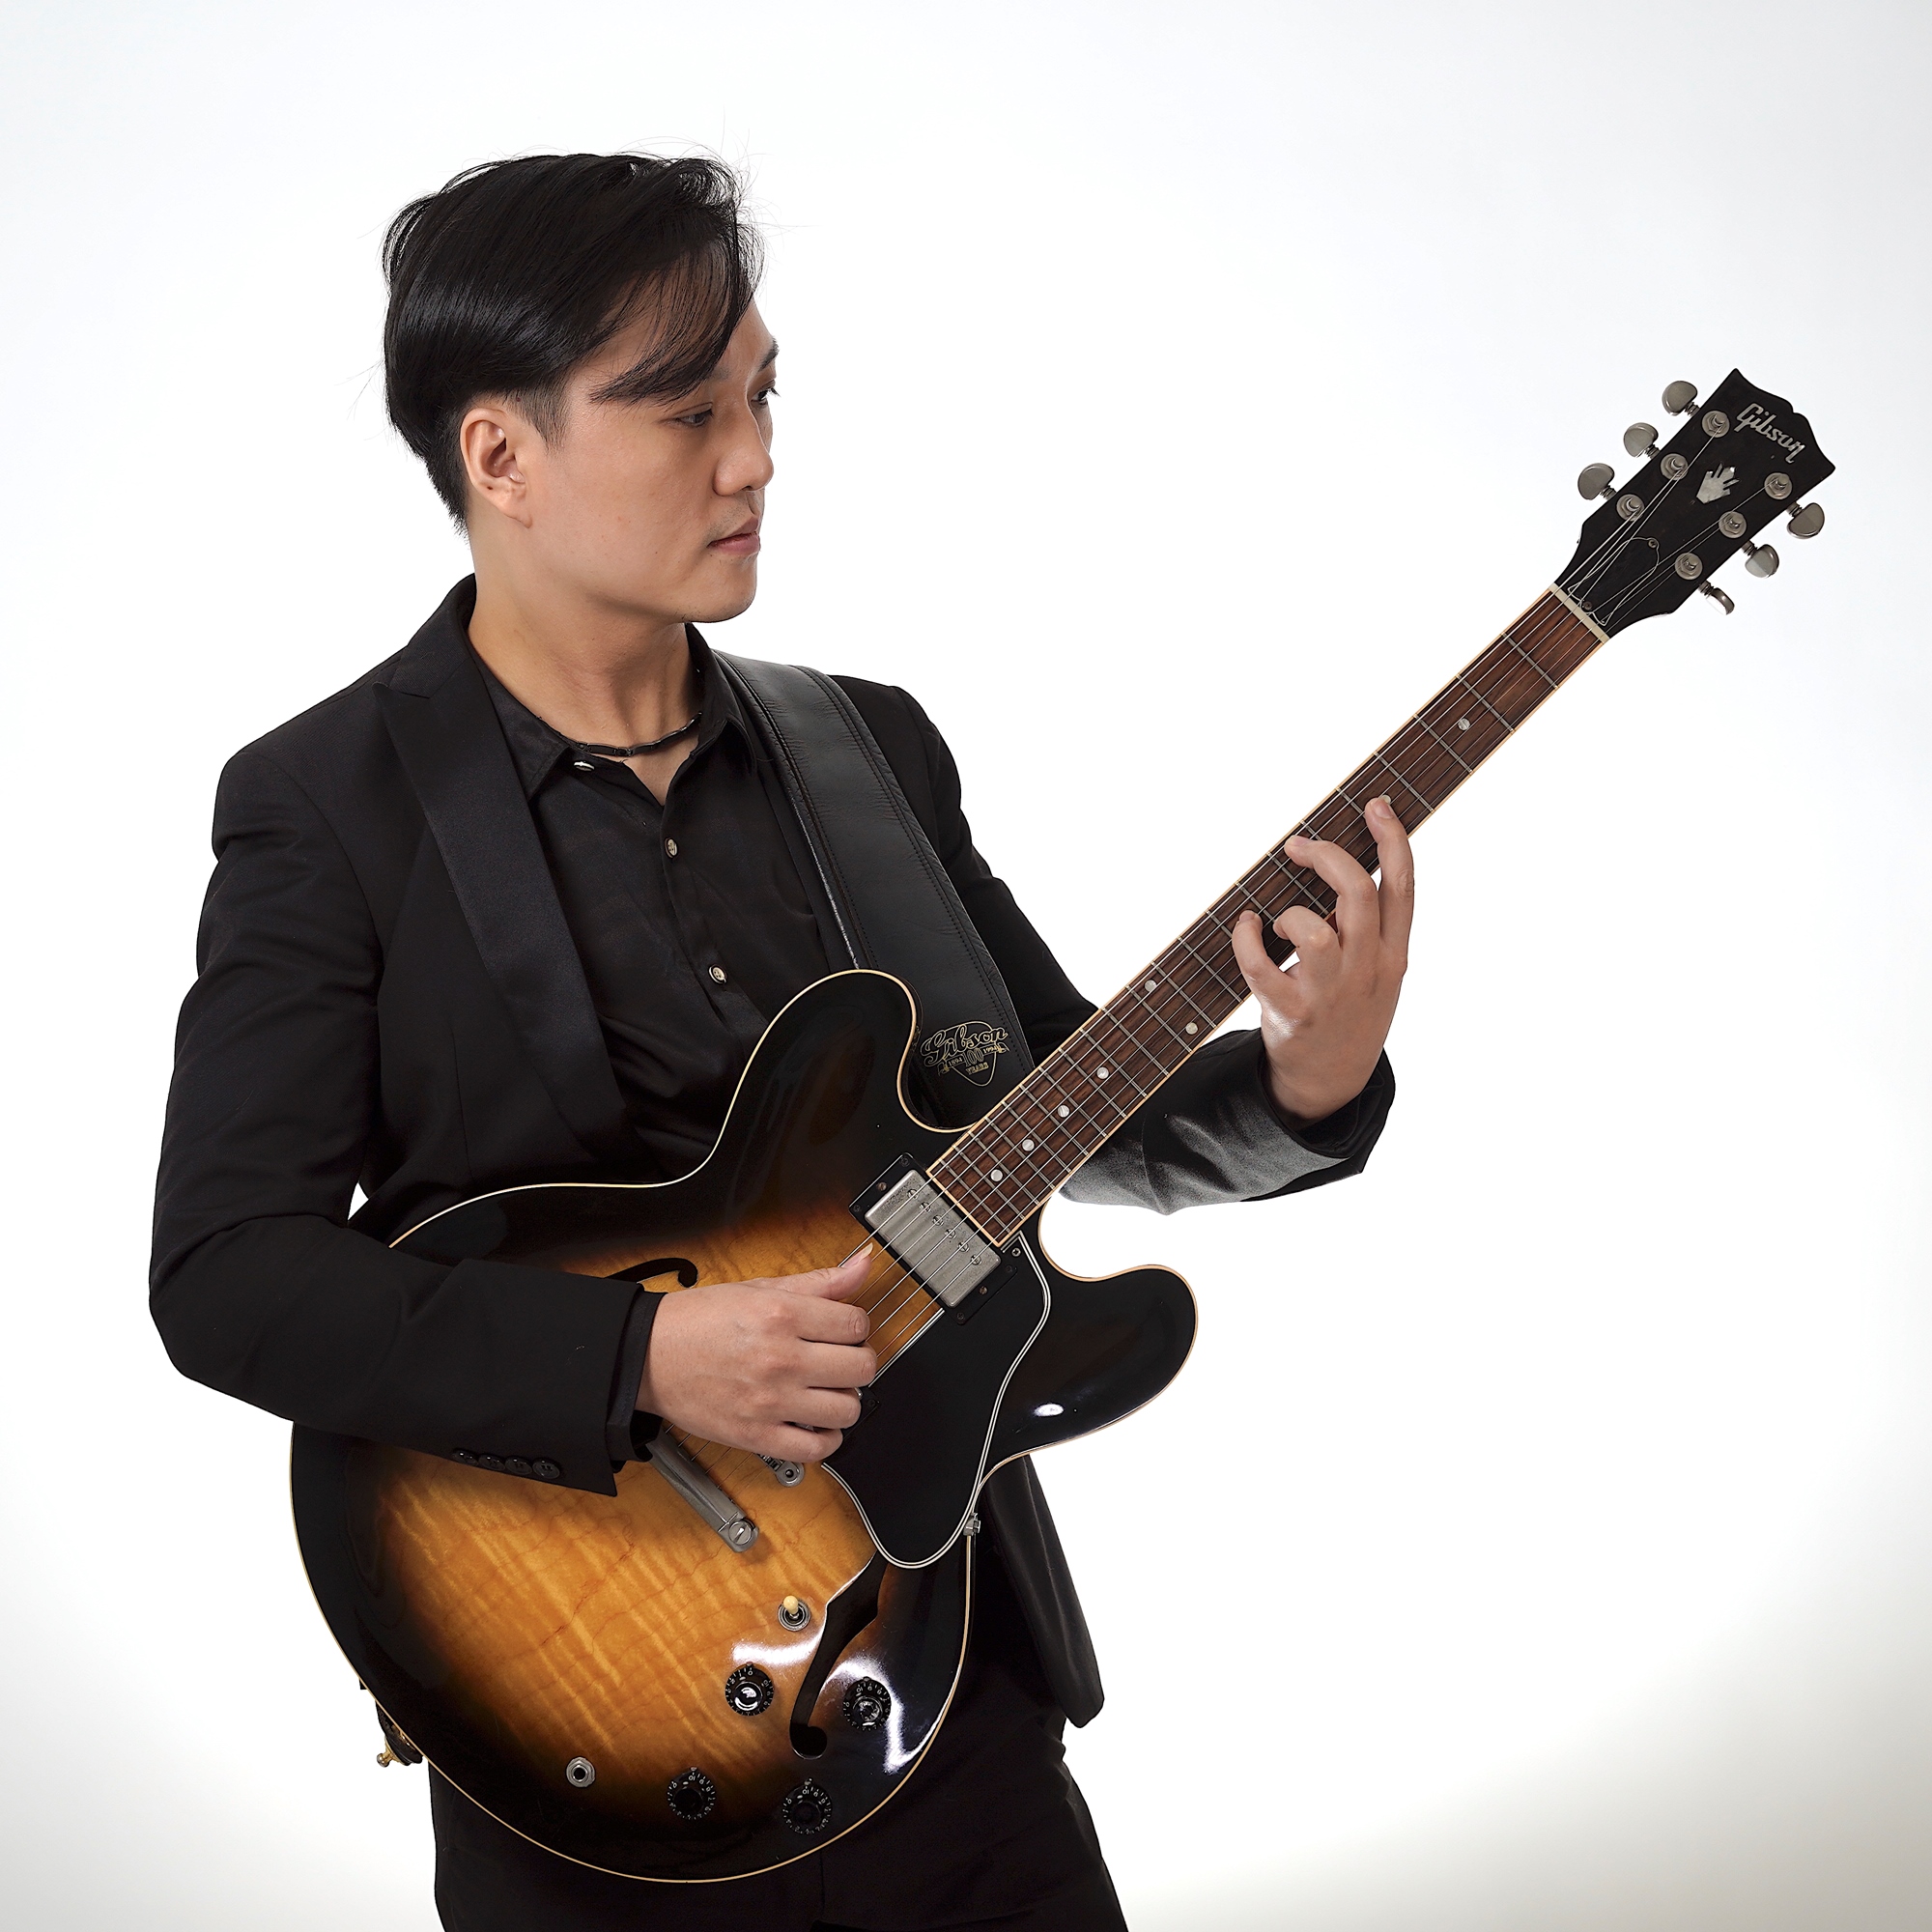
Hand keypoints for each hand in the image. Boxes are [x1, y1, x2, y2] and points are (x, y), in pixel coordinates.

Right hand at [634, 1249, 875, 1461]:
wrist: (647, 1356)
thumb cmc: (699, 1321)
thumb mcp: (760, 1288)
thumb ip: (819, 1281)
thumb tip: (863, 1264)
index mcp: (782, 1315)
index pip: (857, 1324)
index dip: (856, 1327)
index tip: (844, 1331)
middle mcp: (781, 1358)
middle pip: (861, 1367)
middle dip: (856, 1362)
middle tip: (839, 1360)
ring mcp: (770, 1401)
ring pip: (847, 1410)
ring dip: (845, 1401)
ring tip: (827, 1391)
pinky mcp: (756, 1435)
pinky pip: (815, 1449)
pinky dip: (826, 1439)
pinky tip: (816, 1423)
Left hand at [1232, 796, 1413, 1125]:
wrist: (1331, 1080)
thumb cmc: (1351, 1008)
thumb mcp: (1380, 970)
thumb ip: (1372, 922)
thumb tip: (1346, 861)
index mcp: (1395, 954)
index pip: (1403, 886)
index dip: (1392, 840)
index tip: (1376, 805)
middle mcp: (1367, 971)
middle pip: (1358, 894)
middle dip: (1327, 857)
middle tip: (1300, 846)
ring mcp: (1330, 994)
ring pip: (1314, 932)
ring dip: (1290, 912)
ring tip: (1280, 921)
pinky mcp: (1291, 1013)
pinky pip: (1261, 967)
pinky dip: (1245, 938)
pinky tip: (1244, 928)